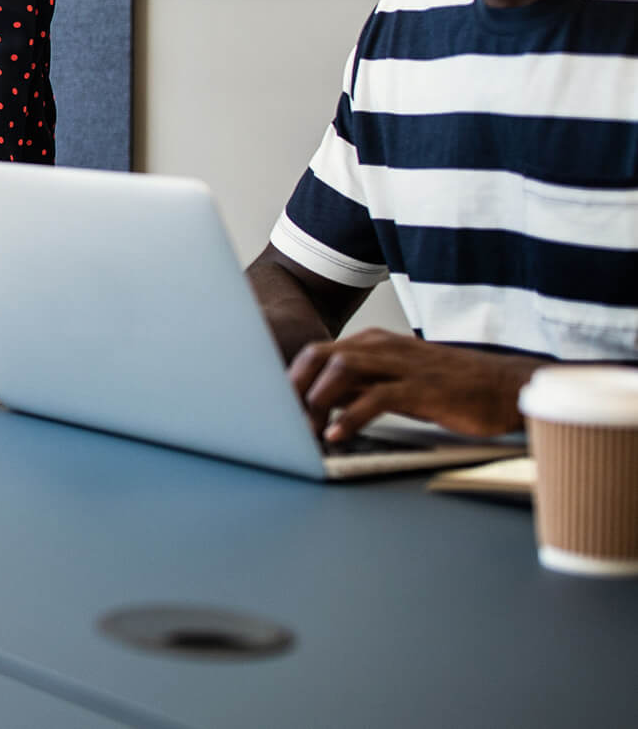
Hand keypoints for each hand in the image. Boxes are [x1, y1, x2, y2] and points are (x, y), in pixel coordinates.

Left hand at [286, 328, 539, 441]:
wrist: (506, 386)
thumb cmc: (450, 388)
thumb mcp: (397, 383)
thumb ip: (360, 389)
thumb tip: (319, 407)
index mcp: (374, 344)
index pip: (317, 353)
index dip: (291, 378)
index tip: (273, 405)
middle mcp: (382, 348)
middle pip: (319, 356)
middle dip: (293, 386)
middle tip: (280, 417)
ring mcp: (402, 364)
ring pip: (341, 370)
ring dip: (315, 400)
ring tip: (303, 428)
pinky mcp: (421, 388)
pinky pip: (375, 398)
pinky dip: (349, 416)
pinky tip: (336, 435)